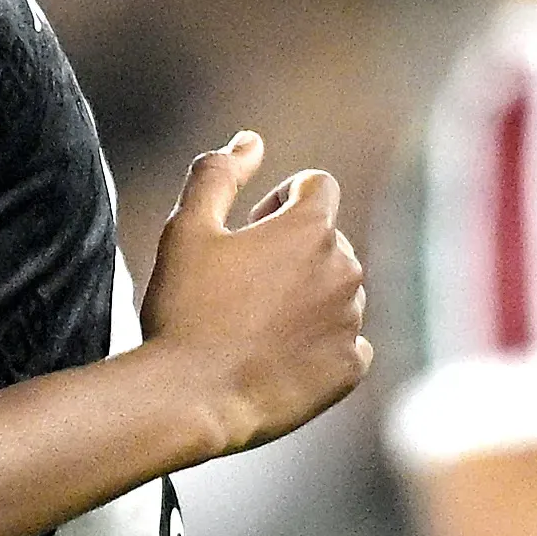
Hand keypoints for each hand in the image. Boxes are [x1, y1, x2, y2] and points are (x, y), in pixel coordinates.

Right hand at [139, 131, 370, 458]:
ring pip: (335, 292)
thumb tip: (249, 139)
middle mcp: (346, 269)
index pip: (317, 186)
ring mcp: (353, 321)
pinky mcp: (350, 367)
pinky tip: (270, 357)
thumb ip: (217, 174)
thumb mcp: (185, 229)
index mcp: (309, 229)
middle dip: (290, 252)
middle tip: (234, 285)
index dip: (278, 201)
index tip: (246, 232)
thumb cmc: (184, 307)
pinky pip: (344, 343)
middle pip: (327, 241)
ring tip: (248, 326)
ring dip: (302, 297)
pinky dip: (315, 344)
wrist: (190, 396)